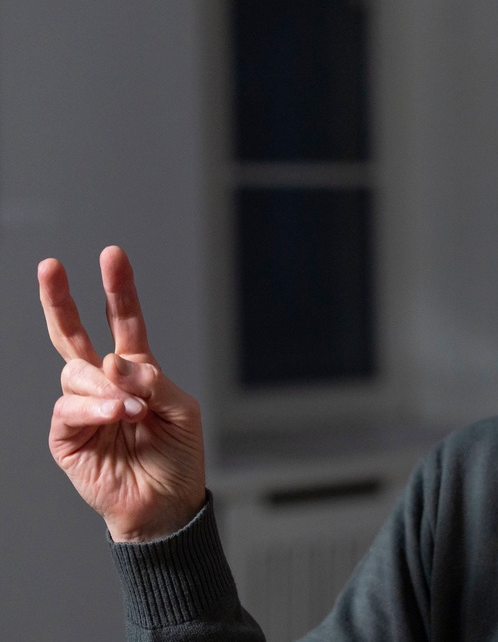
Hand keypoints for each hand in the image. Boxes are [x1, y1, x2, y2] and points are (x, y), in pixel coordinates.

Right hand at [39, 246, 205, 541]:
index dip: (117, 290)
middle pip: (74, 334)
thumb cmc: (178, 457)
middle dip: (61, 299)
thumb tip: (114, 362)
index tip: (112, 255)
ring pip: (75, 372)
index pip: (122, 322)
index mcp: (136, 372)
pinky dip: (94, 408)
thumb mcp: (182, 410)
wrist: (166, 505)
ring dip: (104, 385)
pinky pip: (67, 408)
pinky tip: (116, 416)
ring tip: (131, 409)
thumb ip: (154, 381)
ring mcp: (82, 408)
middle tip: (51, 266)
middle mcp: (105, 384)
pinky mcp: (66, 436)